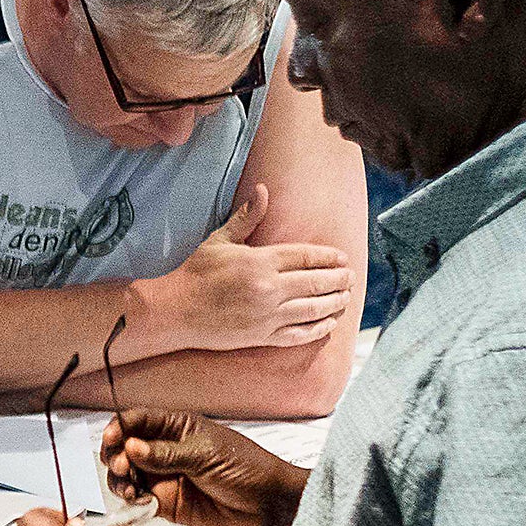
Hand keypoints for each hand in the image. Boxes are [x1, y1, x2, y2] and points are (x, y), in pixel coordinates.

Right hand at [102, 409, 306, 525]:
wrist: (269, 506)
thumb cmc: (247, 469)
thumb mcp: (206, 455)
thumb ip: (166, 454)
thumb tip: (131, 447)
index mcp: (177, 428)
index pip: (138, 421)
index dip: (120, 428)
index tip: (112, 439)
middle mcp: (166, 451)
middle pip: (125, 448)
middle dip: (116, 456)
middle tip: (125, 468)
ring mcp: (164, 477)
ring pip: (127, 475)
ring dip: (120, 481)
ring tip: (130, 489)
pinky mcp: (166, 503)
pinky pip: (138, 500)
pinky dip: (131, 502)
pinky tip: (139, 502)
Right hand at [142, 183, 351, 352]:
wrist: (174, 311)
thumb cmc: (196, 273)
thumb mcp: (220, 241)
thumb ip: (247, 218)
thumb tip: (263, 189)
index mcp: (259, 262)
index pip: (306, 256)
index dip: (329, 257)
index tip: (343, 258)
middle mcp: (268, 289)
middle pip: (317, 282)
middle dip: (339, 280)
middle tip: (350, 277)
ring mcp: (266, 315)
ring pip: (314, 309)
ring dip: (335, 302)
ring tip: (346, 297)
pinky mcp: (262, 336)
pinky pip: (299, 334)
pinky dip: (319, 328)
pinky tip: (329, 323)